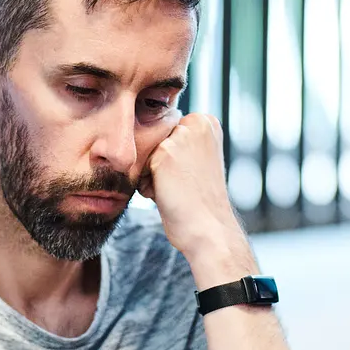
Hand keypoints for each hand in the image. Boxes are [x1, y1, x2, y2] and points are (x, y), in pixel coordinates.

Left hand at [136, 113, 252, 276]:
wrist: (209, 228)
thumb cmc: (202, 201)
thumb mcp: (199, 160)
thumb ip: (181, 144)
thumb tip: (147, 138)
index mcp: (207, 121)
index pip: (167, 134)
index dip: (174, 160)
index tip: (192, 175)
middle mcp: (195, 123)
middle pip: (155, 142)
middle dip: (162, 165)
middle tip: (184, 184)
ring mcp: (179, 137)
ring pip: (147, 156)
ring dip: (154, 176)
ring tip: (177, 189)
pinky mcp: (163, 154)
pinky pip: (140, 170)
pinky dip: (147, 187)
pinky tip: (168, 194)